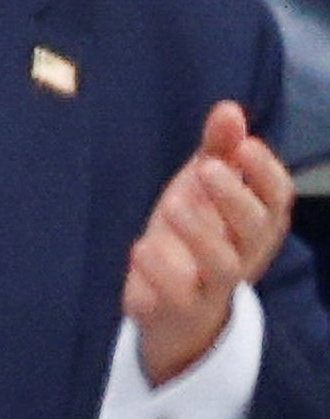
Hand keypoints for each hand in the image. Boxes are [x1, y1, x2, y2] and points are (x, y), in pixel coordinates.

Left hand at [125, 101, 292, 384]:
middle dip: (234, 197)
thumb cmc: (192, 235)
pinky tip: (141, 247)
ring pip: (223, 267)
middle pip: (256, 230)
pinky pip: (175, 297)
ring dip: (199, 233)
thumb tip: (228, 109)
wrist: (167, 308)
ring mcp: (211, 287)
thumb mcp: (201, 189)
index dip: (265, 172)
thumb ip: (217, 150)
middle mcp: (243, 256)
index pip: (277, 199)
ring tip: (171, 204)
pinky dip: (159, 272)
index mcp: (255, 225)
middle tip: (206, 170)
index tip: (245, 144)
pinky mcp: (176, 310)